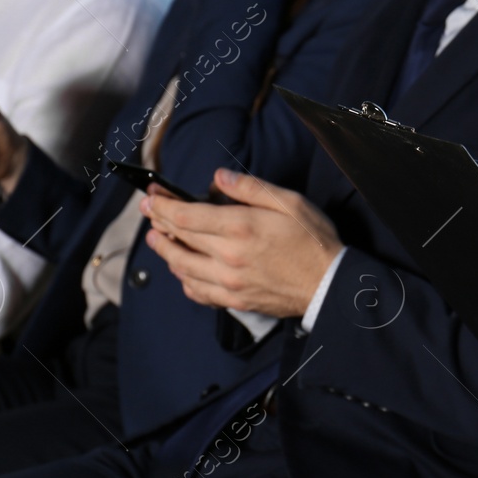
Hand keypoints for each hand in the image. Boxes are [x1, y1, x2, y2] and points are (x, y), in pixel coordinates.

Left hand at [141, 167, 342, 315]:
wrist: (329, 284)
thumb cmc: (314, 239)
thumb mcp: (290, 201)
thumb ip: (251, 188)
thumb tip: (219, 178)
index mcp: (241, 227)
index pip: (186, 216)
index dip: (163, 206)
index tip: (151, 198)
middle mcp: (228, 256)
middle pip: (179, 239)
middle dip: (158, 223)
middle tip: (148, 213)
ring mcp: (229, 282)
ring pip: (182, 267)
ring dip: (164, 252)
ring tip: (156, 240)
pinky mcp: (234, 300)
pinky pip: (197, 292)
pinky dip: (183, 280)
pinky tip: (182, 271)